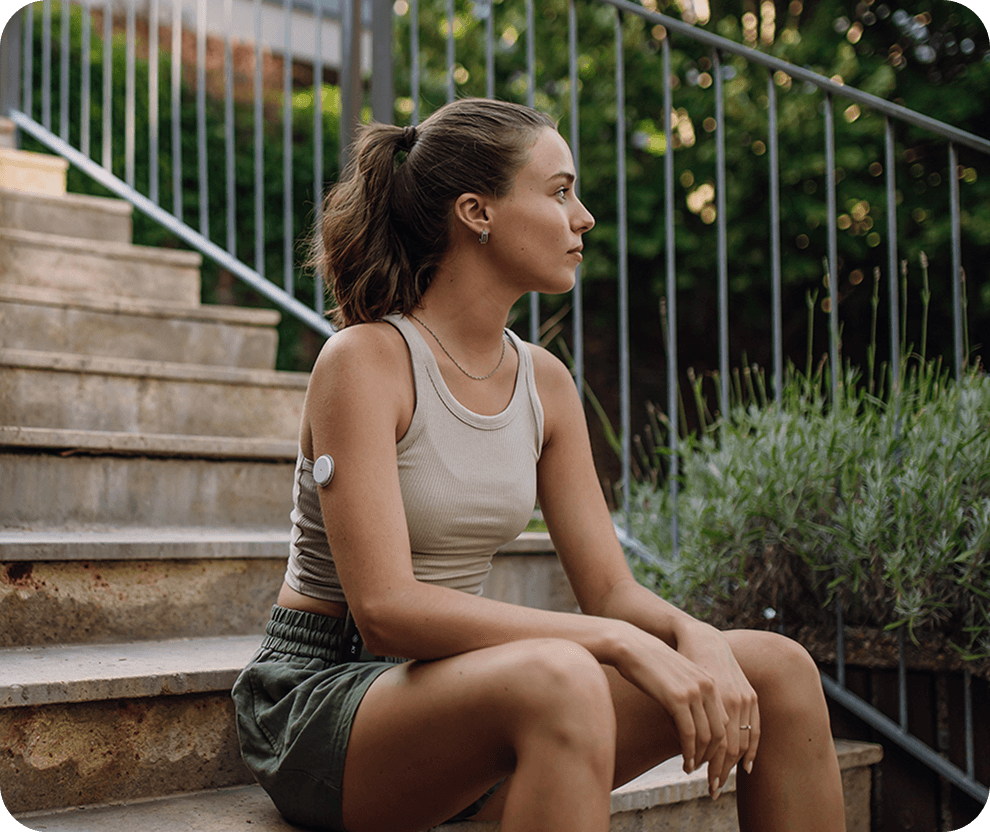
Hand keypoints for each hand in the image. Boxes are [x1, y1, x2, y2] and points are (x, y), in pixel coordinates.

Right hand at [609, 622, 730, 779]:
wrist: (629, 646)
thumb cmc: (648, 665)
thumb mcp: (677, 680)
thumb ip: (689, 699)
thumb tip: (691, 728)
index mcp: (710, 681)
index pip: (725, 722)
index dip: (720, 745)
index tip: (710, 759)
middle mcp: (707, 686)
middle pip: (721, 732)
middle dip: (715, 757)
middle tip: (705, 771)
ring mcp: (693, 691)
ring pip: (706, 736)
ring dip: (701, 758)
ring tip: (691, 769)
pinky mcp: (677, 698)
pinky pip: (689, 733)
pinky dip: (689, 752)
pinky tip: (685, 763)